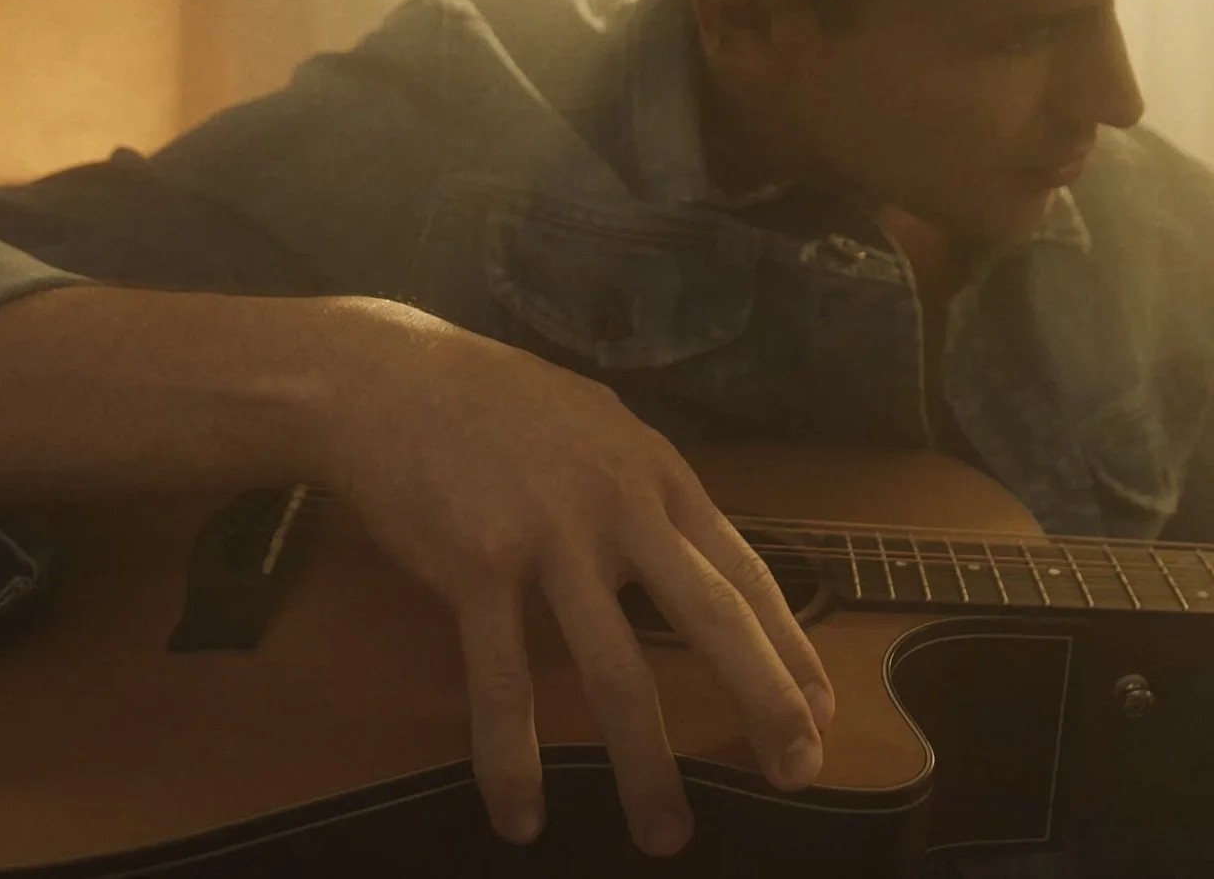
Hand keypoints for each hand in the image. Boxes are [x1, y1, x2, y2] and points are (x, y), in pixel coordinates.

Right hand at [312, 300, 832, 854]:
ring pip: (617, 670)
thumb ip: (642, 487)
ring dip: (645, 764)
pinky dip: (513, 761)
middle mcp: (619, 508)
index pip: (745, 572)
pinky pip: (503, 683)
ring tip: (667, 833)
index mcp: (655, 476)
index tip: (825, 710)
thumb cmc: (492, 401)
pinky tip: (522, 816)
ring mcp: (550, 539)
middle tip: (798, 772)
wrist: (389, 380)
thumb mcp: (596, 425)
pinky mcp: (478, 567)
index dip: (791, 646)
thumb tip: (684, 545)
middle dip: (765, 702)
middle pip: (712, 619)